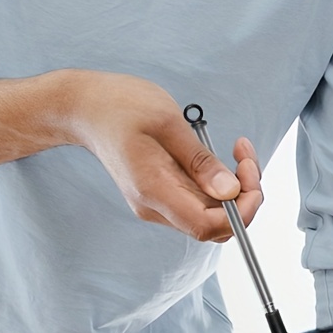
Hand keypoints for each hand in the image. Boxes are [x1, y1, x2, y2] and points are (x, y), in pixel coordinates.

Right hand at [0, 70, 262, 242]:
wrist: (84, 107)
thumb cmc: (120, 106)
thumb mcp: (166, 122)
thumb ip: (199, 161)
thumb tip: (231, 192)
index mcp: (153, 190)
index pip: (208, 227)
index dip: (240, 210)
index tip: (248, 173)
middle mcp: (154, 207)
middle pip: (214, 225)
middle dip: (243, 195)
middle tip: (246, 154)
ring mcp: (156, 203)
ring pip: (210, 215)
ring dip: (234, 189)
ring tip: (238, 150)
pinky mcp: (159, 194)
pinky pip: (199, 201)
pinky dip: (219, 184)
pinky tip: (222, 156)